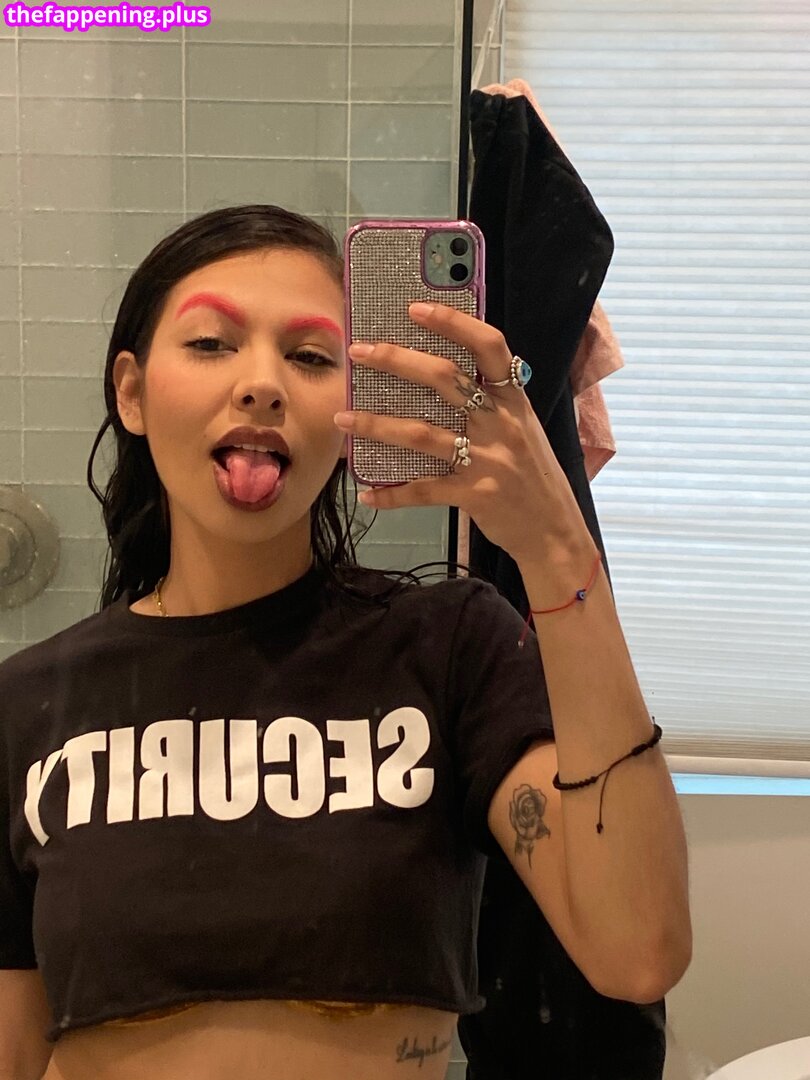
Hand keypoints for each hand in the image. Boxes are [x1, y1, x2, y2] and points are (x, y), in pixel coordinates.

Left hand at [333, 301, 586, 564]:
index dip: (453, 323)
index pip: (489, 346)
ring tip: (342, 419)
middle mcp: (502, 423)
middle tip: (359, 352)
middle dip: (396, 360)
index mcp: (514, 401)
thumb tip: (443, 378)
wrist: (556, 530)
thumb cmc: (533, 476)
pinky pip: (424, 489)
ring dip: (375, 425)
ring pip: (422, 433)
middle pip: (445, 379)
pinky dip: (392, 494)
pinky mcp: (475, 494)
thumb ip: (493, 404)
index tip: (415, 310)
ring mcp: (489, 459)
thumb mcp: (523, 430)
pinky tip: (368, 493)